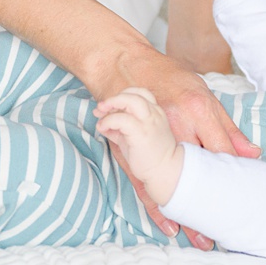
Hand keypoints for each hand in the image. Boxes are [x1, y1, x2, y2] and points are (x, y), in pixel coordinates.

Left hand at [95, 86, 183, 205]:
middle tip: (101, 107)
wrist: (165, 171)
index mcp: (155, 112)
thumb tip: (102, 122)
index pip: (141, 93)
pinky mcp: (141, 133)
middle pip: (135, 93)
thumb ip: (120, 128)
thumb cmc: (150, 155)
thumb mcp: (135, 136)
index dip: (123, 95)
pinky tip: (103, 128)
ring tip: (100, 113)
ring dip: (111, 104)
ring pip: (130, 101)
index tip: (111, 106)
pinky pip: (122, 119)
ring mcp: (149, 122)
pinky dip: (108, 121)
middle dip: (114, 98)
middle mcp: (154, 114)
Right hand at [104, 44, 257, 246]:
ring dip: (186, 211)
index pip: (220, 149)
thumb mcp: (205, 96)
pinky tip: (169, 225)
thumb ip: (227, 128)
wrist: (124, 66)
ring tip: (200, 237)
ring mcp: (150, 140)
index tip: (244, 195)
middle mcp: (174, 126)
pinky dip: (158, 207)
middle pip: (197, 170)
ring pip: (172, 183)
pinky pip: (145, 186)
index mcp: (196, 110)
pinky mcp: (131, 151)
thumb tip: (252, 153)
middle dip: (211, 199)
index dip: (232, 174)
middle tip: (225, 228)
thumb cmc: (170, 79)